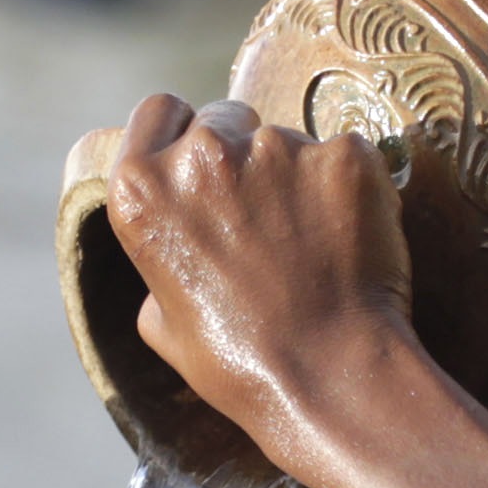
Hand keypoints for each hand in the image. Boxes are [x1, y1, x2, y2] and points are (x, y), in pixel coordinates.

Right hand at [105, 93, 415, 478]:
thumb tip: (184, 231)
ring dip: (292, 177)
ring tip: (306, 246)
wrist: (328, 376)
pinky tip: (345, 240)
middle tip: (260, 219)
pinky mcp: (342, 156)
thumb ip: (161, 251)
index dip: (180, 133)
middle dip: (238, 156)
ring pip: (285, 140)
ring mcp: (276, 148)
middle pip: (223, 117)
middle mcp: (203, 155)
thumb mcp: (159, 319)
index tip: (198, 164)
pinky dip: (345, 188)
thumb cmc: (238, 362)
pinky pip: (342, 156)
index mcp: (141, 188)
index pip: (158, 111)